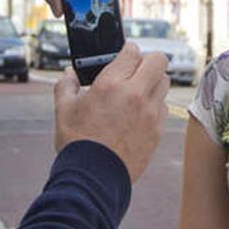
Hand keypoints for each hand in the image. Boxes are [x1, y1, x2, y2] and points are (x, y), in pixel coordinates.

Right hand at [53, 45, 168, 181]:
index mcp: (111, 84)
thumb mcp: (64, 110)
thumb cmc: (77, 143)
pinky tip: (140, 113)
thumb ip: (66, 85)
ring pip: (164, 83)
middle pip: (158, 61)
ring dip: (154, 82)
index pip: (132, 51)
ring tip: (139, 91)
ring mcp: (149, 113)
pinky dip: (155, 105)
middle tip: (137, 69)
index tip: (125, 55)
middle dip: (148, 60)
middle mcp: (135, 94)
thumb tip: (69, 73)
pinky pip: (164, 107)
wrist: (93, 178)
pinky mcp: (157, 130)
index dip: (128, 50)